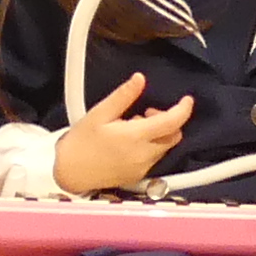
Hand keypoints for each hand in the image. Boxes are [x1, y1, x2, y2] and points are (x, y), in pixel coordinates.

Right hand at [51, 73, 194, 194]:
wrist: (69, 173)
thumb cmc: (81, 142)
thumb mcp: (100, 113)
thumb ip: (123, 96)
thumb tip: (140, 79)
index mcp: (136, 137)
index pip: (171, 123)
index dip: (183, 110)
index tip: (187, 100)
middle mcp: (144, 155)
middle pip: (173, 136)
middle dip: (168, 121)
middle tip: (146, 111)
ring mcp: (142, 168)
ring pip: (164, 148)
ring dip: (159, 134)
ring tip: (133, 125)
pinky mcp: (138, 176)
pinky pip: (154, 158)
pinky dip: (151, 146)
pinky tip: (131, 141)